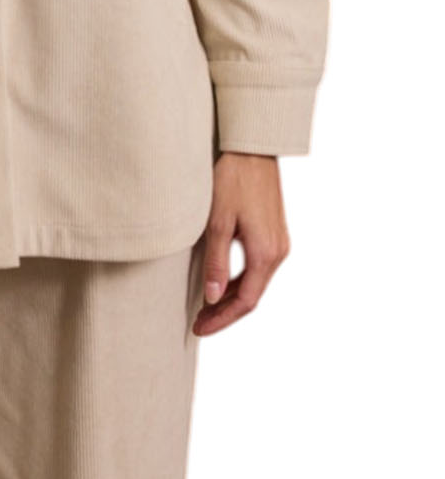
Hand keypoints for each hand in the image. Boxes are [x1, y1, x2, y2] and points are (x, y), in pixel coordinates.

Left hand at [192, 152, 290, 336]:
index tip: (200, 327)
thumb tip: (212, 298)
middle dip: (225, 312)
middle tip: (199, 322)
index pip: (245, 301)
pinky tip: (221, 282)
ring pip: (256, 283)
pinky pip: (259, 268)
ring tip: (205, 306)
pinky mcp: (275, 234)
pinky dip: (240, 280)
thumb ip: (216, 262)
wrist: (252, 151)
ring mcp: (279, 243)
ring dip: (232, 297)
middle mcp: (278, 252)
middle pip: (252, 296)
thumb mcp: (217, 222)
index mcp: (266, 253)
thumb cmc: (233, 181)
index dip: (221, 318)